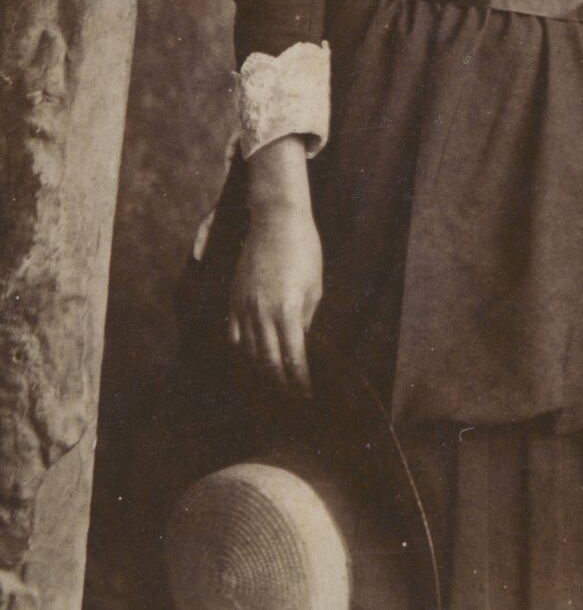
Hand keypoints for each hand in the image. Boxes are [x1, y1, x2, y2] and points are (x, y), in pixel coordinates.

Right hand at [228, 204, 322, 392]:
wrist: (276, 219)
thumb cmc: (304, 249)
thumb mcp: (314, 285)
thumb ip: (306, 318)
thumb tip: (300, 342)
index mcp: (288, 310)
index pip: (293, 358)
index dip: (299, 381)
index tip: (306, 394)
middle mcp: (262, 312)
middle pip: (268, 362)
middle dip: (280, 384)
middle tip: (289, 399)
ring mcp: (244, 306)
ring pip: (247, 351)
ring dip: (259, 372)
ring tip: (269, 387)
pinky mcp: (233, 298)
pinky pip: (231, 334)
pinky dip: (239, 351)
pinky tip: (247, 361)